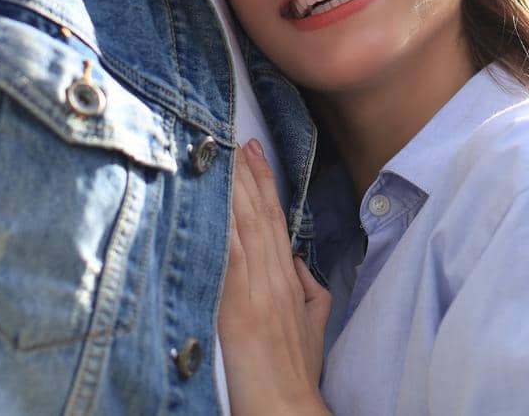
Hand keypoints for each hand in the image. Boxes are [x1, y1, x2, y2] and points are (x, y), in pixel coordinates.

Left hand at [218, 140, 331, 415]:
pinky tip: (215, 203)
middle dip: (250, 176)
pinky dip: (223, 228)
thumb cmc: (296, 375)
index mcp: (291, 283)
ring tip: (225, 156)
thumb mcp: (313, 328)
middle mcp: (276, 281)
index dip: (267, 186)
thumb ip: (309, 292)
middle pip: (262, 217)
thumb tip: (300, 263)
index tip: (256, 153)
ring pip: (246, 229)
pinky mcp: (238, 311)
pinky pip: (230, 259)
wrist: (287, 410)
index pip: (277, 223)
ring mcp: (258, 293)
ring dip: (235, 190)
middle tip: (238, 140)